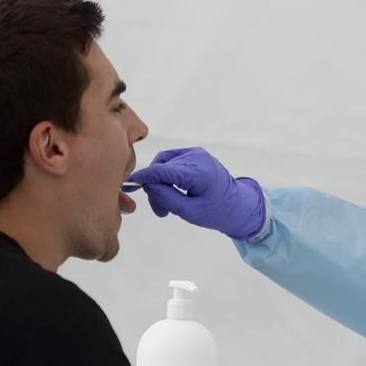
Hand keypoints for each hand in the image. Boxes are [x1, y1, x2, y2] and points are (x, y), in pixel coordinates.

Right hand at [127, 147, 266, 239]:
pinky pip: (171, 162)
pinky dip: (167, 176)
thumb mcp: (189, 212)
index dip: (144, 177)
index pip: (163, 170)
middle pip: (161, 168)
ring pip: (164, 164)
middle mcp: (196, 157)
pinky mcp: (194, 154)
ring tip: (166, 205)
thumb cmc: (216, 213)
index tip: (127, 183)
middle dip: (155, 188)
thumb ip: (166, 198)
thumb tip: (147, 185)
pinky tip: (172, 191)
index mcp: (198, 171)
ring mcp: (196, 153)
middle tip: (160, 211)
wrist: (238, 205)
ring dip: (160, 183)